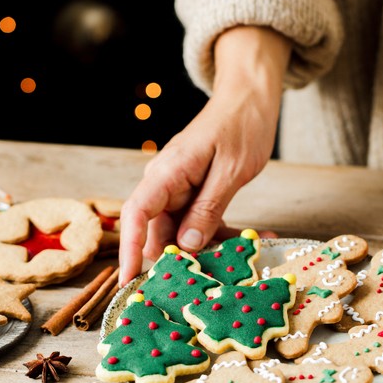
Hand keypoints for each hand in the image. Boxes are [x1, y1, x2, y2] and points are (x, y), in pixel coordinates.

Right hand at [119, 26, 291, 285]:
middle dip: (181, 260)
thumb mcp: (230, 170)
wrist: (250, 97)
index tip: (129, 280)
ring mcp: (181, 190)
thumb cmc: (242, 124)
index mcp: (167, 173)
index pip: (136, 214)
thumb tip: (186, 245)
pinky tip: (253, 241)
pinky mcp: (197, 194)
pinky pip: (203, 223)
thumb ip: (207, 208)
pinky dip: (224, 234)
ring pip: (184, 232)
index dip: (129, 248)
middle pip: (160, 231)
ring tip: (244, 260)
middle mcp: (167, 184)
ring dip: (212, 249)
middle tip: (207, 284)